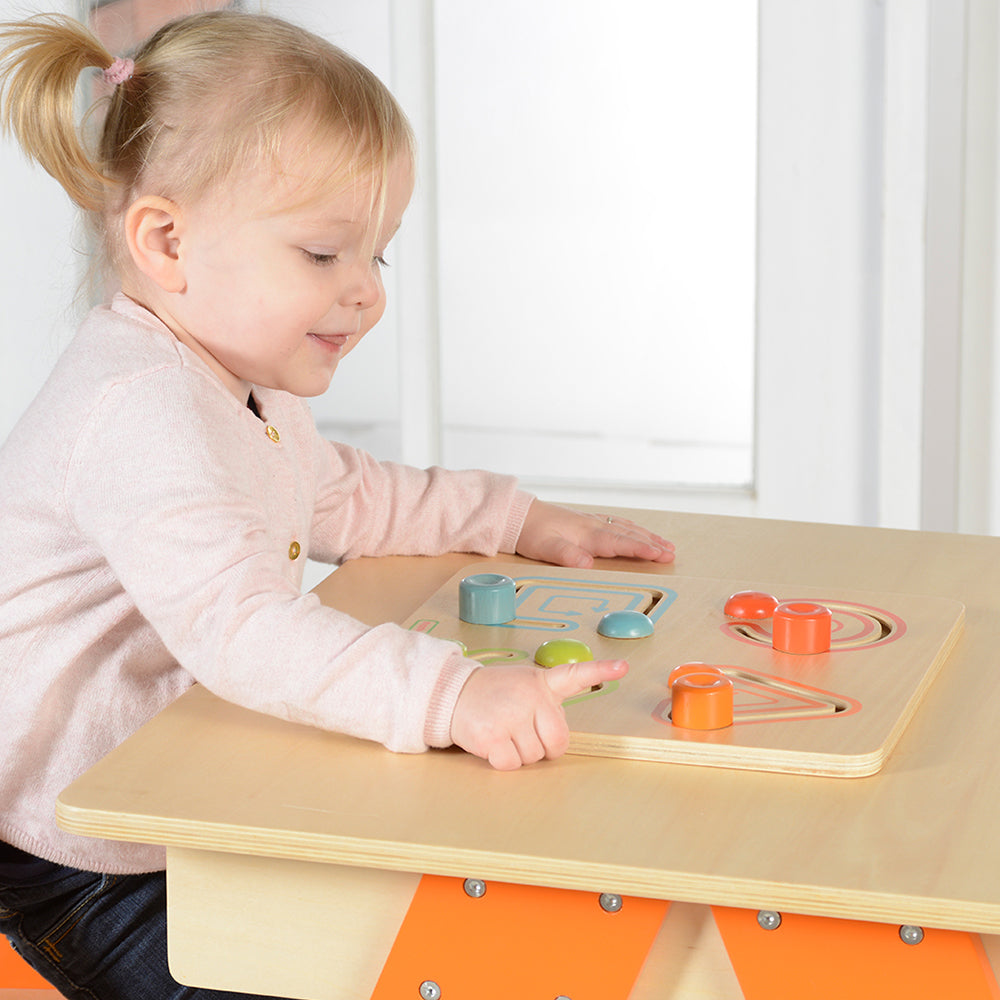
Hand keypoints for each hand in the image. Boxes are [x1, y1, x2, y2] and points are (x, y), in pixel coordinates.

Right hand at [451, 659, 628, 769]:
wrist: (451, 694)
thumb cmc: (493, 694)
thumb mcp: (524, 683)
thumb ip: (552, 695)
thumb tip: (581, 701)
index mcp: (541, 682)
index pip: (576, 674)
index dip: (601, 671)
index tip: (623, 667)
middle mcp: (529, 696)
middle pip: (557, 742)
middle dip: (542, 746)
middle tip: (522, 731)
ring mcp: (509, 715)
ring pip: (534, 757)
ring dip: (519, 753)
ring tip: (503, 731)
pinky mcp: (491, 735)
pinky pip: (512, 764)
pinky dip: (503, 761)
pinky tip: (492, 742)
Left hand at [515, 500, 674, 568]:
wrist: (518, 515)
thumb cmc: (530, 532)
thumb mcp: (543, 547)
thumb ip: (566, 555)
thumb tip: (587, 563)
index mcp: (586, 534)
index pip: (619, 543)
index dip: (641, 549)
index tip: (660, 554)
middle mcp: (592, 526)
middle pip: (628, 535)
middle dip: (652, 544)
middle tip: (672, 553)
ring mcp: (591, 522)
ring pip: (625, 528)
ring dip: (646, 536)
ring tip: (666, 544)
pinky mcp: (586, 522)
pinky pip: (616, 524)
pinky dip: (632, 529)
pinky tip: (637, 531)